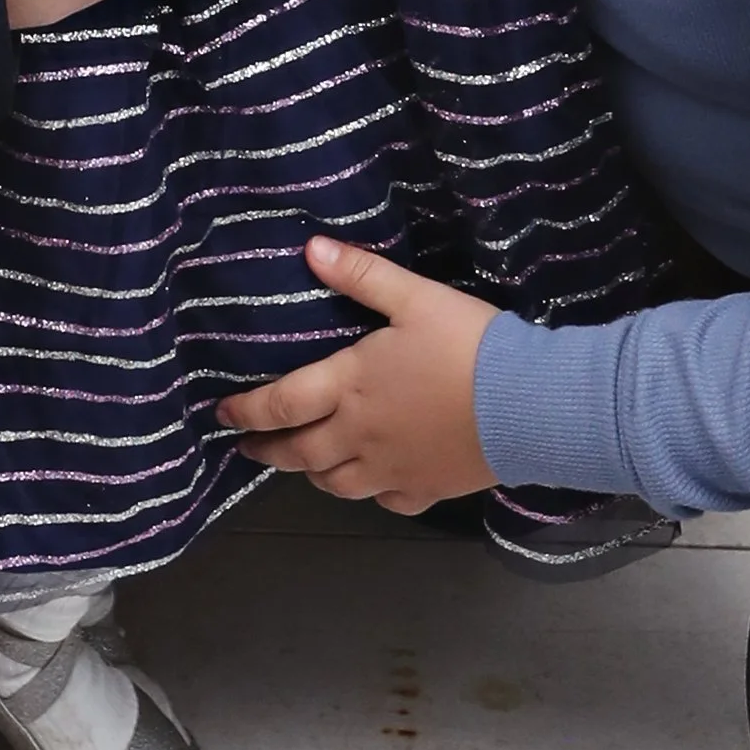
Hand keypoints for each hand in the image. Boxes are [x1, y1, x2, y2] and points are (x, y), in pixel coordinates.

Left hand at [217, 235, 497, 514]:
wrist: (528, 404)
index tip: (222, 417)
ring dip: (312, 473)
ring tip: (302, 465)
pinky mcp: (426, 488)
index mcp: (350, 386)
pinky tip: (372, 484)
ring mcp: (392, 468)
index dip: (246, 412)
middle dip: (268, 451)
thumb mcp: (415, 297)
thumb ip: (362, 275)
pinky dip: (370, 493)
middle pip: (299, 453)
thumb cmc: (468, 345)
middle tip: (248, 448)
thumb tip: (310, 248)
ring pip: (336, 483)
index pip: (281, 404)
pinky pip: (386, 500)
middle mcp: (360, 435)